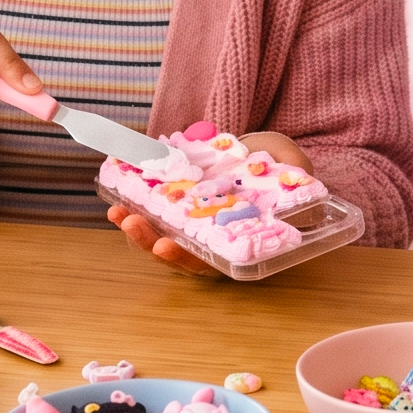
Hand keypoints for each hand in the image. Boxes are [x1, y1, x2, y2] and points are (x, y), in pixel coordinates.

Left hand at [103, 133, 305, 276]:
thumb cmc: (280, 165)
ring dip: (137, 231)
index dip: (189, 259)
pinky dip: (133, 207)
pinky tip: (116, 193)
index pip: (213, 262)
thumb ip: (295, 172)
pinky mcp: (177, 208)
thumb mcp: (292, 164)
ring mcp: (194, 228)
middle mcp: (215, 243)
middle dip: (155, 246)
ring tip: (119, 213)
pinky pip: (152, 216)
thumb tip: (296, 175)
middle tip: (136, 226)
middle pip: (180, 257)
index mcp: (243, 241)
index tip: (169, 247)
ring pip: (161, 241)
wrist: (264, 150)